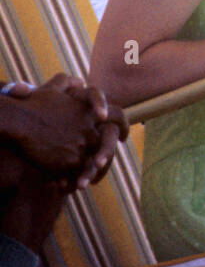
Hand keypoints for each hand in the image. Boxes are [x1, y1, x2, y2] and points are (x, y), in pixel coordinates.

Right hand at [1, 74, 127, 183]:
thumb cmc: (34, 105)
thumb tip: (79, 81)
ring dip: (89, 172)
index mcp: (91, 111)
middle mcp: (91, 129)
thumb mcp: (52, 89)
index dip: (122, 125)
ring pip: (92, 162)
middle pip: (107, 144)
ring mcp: (82, 146)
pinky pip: (77, 174)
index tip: (123, 137)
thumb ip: (67, 83)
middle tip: (100, 164)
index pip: (117, 116)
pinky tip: (65, 185)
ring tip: (83, 182)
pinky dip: (73, 180)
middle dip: (105, 155)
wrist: (19, 122)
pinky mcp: (71, 162)